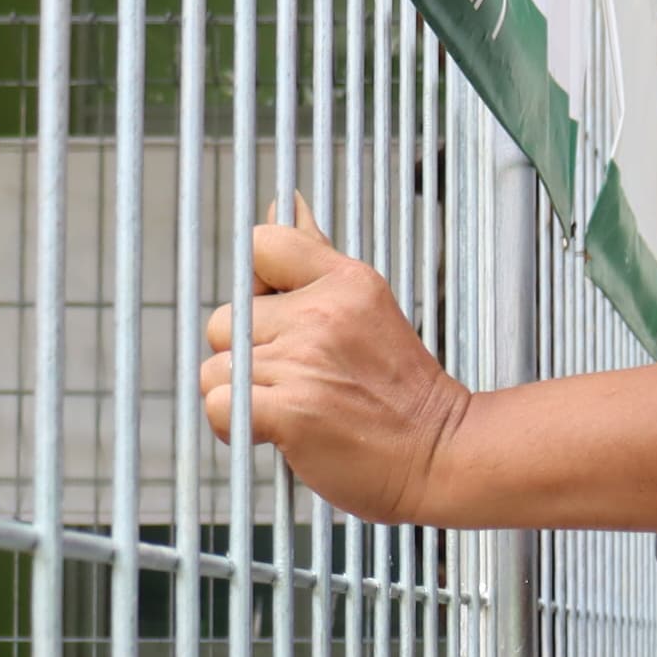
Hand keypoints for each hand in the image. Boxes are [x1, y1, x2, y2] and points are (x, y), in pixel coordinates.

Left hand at [199, 202, 470, 522]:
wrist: (439, 455)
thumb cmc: (398, 390)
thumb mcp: (364, 304)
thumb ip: (313, 255)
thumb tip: (286, 201)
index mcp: (344, 281)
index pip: (259, 246)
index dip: (257, 288)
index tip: (285, 322)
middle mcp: (322, 314)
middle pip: (226, 321)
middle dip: (247, 354)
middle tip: (300, 378)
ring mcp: (304, 362)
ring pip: (216, 369)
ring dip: (242, 395)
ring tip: (293, 407)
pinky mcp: (290, 411)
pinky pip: (219, 405)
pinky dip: (235, 426)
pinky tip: (272, 432)